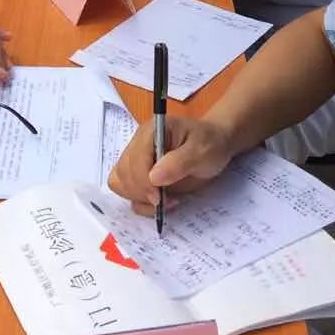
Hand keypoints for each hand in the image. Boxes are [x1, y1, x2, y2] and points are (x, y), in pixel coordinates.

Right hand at [108, 115, 235, 213]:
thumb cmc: (210, 143)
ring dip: (138, 198)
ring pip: (120, 182)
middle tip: (165, 200)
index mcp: (151, 131)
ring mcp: (137, 159)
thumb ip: (178, 162)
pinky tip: (159, 203)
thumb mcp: (201, 150)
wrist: (214, 146)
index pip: (134, 157)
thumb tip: (153, 177)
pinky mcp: (140, 174)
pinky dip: (140, 202)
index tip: (159, 197)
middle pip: (123, 172)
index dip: (143, 181)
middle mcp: (139, 143)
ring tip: (163, 201)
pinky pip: (127, 191)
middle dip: (141, 192)